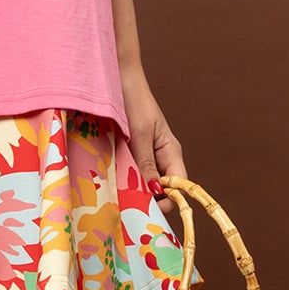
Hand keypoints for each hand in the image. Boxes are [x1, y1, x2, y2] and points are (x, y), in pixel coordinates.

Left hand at [118, 65, 186, 195]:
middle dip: (147, 198)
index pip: (178, 185)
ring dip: (132, 188)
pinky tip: (109, 181)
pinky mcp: (129, 152)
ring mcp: (145, 155)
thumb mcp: (140, 135)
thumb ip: (146, 164)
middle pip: (161, 188)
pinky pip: (130, 172)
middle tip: (127, 205)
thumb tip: (157, 192)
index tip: (149, 210)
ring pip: (144, 182)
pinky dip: (122, 178)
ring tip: (116, 193)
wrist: (115, 79)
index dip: (168, 201)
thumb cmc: (132, 101)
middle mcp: (161, 157)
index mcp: (171, 152)